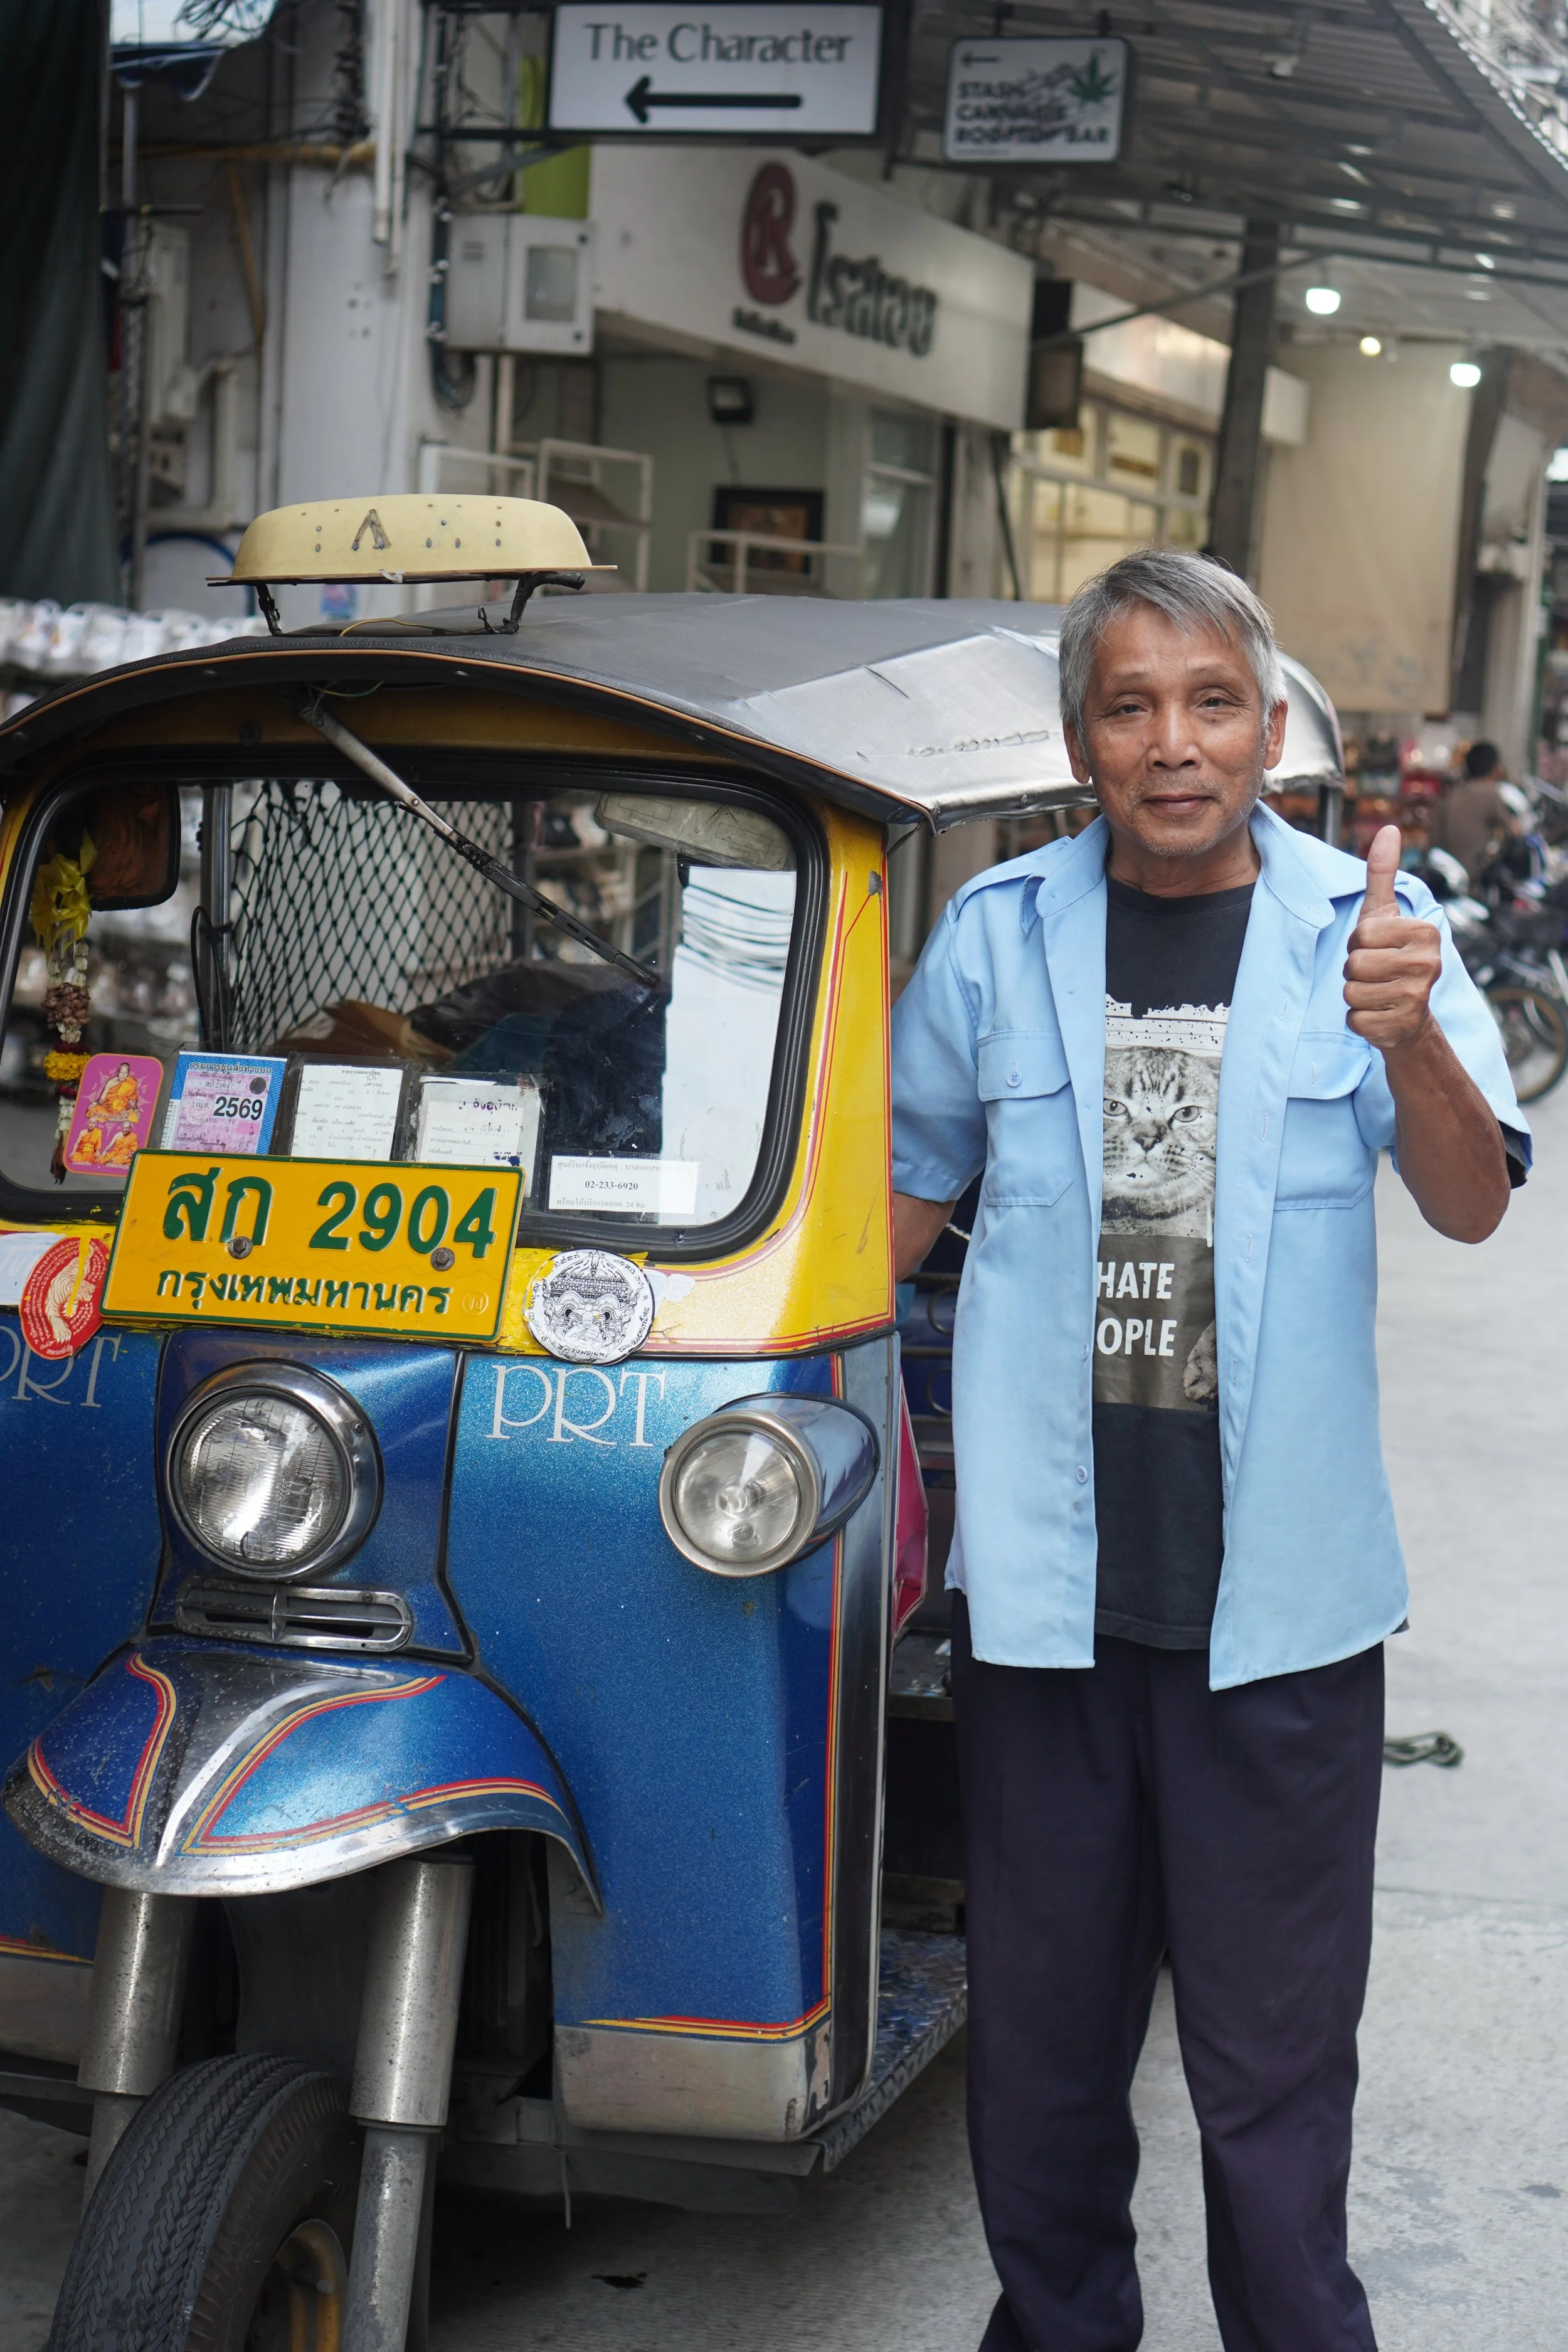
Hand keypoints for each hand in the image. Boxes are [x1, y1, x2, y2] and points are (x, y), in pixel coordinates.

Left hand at [1343, 824, 1442, 1055]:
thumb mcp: (1384, 913)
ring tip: (1376, 991)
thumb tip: (1388, 828)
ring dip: (1354, 993)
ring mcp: (1416, 999)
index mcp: (1425, 933)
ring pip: (1351, 991)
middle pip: (1355, 963)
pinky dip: (1358, 1018)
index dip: (1359, 942)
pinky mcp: (1399, 1027)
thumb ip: (1382, 873)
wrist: (1407, 1015)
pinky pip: (1354, 1019)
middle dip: (1354, 969)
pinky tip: (1377, 1013)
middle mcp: (1428, 965)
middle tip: (1375, 972)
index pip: (1362, 934)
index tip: (1376, 948)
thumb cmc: (1390, 956)